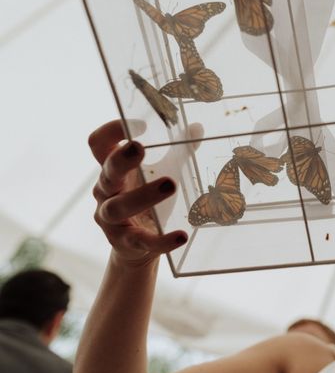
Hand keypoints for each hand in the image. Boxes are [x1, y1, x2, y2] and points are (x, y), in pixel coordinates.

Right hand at [89, 120, 187, 267]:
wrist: (137, 248)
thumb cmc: (147, 202)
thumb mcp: (162, 173)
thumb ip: (178, 152)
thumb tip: (198, 127)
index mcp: (112, 170)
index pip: (98, 144)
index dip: (112, 130)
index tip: (140, 124)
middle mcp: (105, 192)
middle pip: (107, 171)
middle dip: (122, 159)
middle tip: (140, 148)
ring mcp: (110, 219)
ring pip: (118, 206)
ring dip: (143, 195)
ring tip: (170, 184)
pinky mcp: (124, 242)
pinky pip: (141, 240)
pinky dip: (161, 239)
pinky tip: (180, 236)